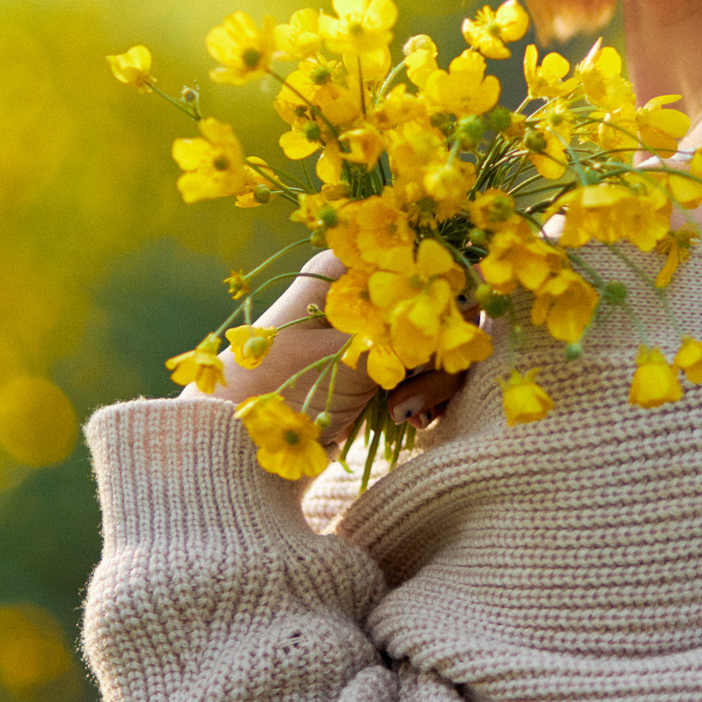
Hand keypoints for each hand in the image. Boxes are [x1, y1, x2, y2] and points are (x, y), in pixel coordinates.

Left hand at [192, 250, 468, 441]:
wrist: (230, 446)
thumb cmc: (277, 392)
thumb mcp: (348, 355)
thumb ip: (408, 324)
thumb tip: (471, 291)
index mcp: (348, 267)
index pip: (425, 255)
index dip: (452, 290)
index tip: (456, 331)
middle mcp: (365, 291)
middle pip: (441, 302)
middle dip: (444, 349)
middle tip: (418, 394)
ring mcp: (372, 332)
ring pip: (439, 342)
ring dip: (436, 381)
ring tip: (408, 415)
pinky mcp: (376, 370)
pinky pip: (425, 373)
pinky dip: (426, 396)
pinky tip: (410, 420)